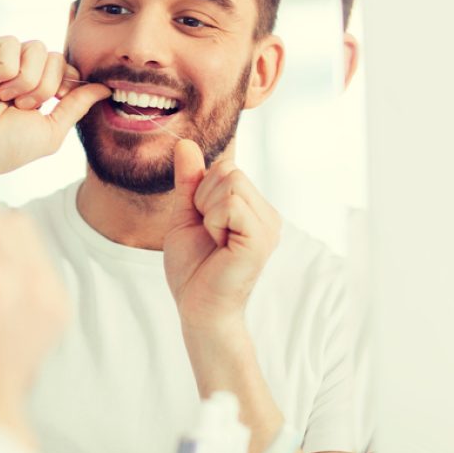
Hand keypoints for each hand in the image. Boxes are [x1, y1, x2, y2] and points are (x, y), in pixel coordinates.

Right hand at [0, 36, 109, 194]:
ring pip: (36, 48)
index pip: (65, 67)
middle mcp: (18, 71)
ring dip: (25, 81)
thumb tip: (105, 88)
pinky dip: (4, 70)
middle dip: (44, 88)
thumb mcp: (53, 129)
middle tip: (20, 107)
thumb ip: (78, 105)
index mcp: (36, 88)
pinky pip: (10, 43)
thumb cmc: (6, 147)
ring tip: (4, 99)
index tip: (53, 102)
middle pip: (55, 57)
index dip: (66, 83)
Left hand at [164, 140, 280, 334]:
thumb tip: (185, 143)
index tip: (203, 223)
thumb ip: (189, 180)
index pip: (225, 167)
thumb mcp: (185, 215)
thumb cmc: (193, 269)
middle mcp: (267, 214)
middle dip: (203, 198)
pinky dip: (213, 221)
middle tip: (208, 232)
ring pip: (230, 181)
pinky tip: (220, 245)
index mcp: (252, 207)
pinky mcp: (261, 238)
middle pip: (228, 169)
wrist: (197, 309)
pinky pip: (231, 203)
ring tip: (215, 240)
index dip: (201, 190)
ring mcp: (268, 225)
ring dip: (208, 210)